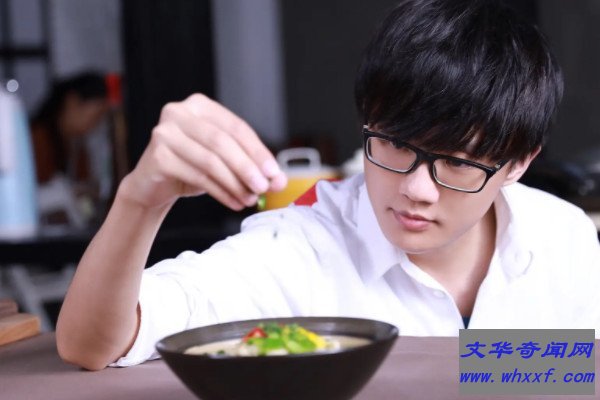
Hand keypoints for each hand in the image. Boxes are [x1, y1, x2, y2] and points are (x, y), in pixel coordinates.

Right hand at [119, 94, 286, 209]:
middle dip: (247, 167)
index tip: (274, 172)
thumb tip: (278, 180)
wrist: (153, 185)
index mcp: (200, 105)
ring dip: (235, 183)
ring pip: (210, 161)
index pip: (236, 127)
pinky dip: (220, 192)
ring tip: (250, 199)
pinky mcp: (157, 156)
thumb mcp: (225, 164)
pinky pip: (197, 176)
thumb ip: (252, 167)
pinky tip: (234, 202)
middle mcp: (179, 112)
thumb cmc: (191, 167)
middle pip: (223, 142)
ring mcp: (164, 133)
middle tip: (264, 187)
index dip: (258, 151)